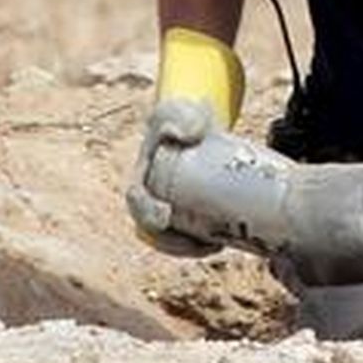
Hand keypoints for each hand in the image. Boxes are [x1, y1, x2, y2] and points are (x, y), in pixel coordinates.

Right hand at [126, 97, 219, 256]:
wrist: (197, 120)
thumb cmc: (181, 117)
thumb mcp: (176, 113)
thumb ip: (180, 118)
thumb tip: (191, 133)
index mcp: (141, 179)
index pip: (138, 203)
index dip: (148, 214)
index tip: (165, 216)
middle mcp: (152, 199)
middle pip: (155, 232)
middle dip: (174, 243)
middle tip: (201, 243)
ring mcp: (171, 207)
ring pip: (173, 239)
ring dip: (191, 249)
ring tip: (216, 246)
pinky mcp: (190, 211)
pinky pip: (192, 234)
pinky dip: (204, 242)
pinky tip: (225, 243)